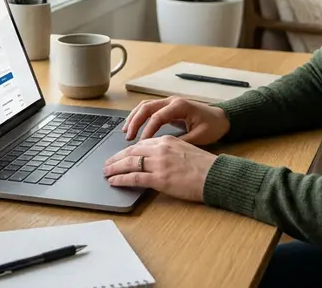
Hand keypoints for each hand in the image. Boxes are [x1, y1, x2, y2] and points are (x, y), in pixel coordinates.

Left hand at [102, 135, 217, 201]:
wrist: (215, 175)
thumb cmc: (204, 166)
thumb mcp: (185, 149)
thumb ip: (169, 150)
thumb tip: (156, 158)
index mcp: (167, 140)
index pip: (141, 144)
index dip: (127, 151)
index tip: (120, 156)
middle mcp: (160, 149)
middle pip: (131, 152)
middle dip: (116, 158)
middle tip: (106, 164)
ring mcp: (159, 164)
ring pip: (129, 164)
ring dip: (114, 168)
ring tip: (106, 173)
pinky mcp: (159, 179)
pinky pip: (134, 178)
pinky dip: (121, 179)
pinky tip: (114, 181)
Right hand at [121, 96, 229, 143]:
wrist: (222, 118)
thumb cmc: (213, 127)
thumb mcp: (199, 137)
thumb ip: (181, 143)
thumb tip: (163, 152)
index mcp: (180, 106)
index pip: (157, 117)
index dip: (147, 130)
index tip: (141, 144)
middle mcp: (171, 101)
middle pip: (146, 107)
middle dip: (135, 122)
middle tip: (128, 137)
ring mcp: (169, 102)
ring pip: (145, 106)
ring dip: (134, 118)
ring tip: (126, 132)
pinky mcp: (167, 107)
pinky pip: (149, 108)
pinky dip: (139, 116)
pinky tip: (133, 127)